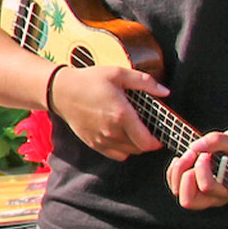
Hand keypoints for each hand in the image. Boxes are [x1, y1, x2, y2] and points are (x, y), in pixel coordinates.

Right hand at [48, 64, 167, 160]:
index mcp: (121, 115)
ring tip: (132, 131)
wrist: (61, 91)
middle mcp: (112, 131)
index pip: (147, 142)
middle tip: (146, 129)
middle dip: (147, 141)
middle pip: (139, 149)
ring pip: (128, 152)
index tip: (160, 135)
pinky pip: (116, 154)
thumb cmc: (90, 80)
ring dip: (134, 145)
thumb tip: (165, 92)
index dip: (157, 142)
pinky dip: (122, 149)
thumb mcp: (118, 74)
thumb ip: (144, 82)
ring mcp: (101, 139)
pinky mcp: (93, 143)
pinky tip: (120, 135)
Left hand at [166, 129, 227, 210]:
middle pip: (188, 200)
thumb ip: (216, 141)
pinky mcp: (194, 188)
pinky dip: (173, 171)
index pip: (206, 187)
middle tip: (192, 156)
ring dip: (178, 171)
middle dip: (184, 175)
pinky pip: (175, 186)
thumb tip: (194, 147)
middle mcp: (215, 197)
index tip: (206, 155)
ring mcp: (203, 194)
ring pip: (179, 193)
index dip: (201, 168)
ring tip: (188, 155)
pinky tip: (182, 159)